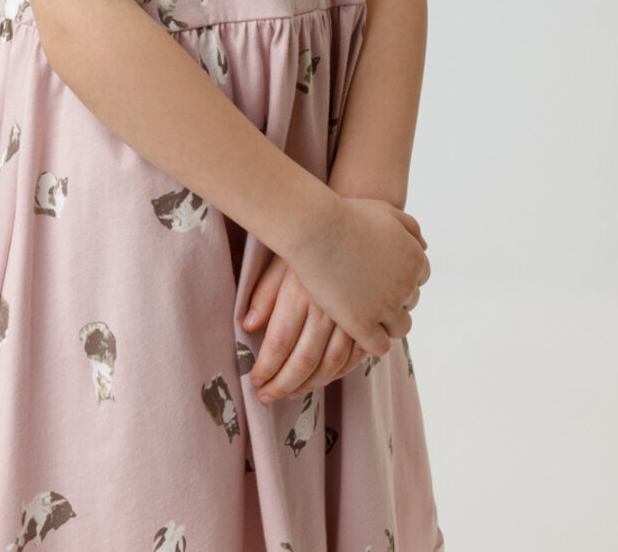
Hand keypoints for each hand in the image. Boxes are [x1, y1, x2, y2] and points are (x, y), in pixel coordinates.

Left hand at [242, 251, 366, 402]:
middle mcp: (327, 309)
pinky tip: (323, 378)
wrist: (349, 219)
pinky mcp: (369, 317)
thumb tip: (247, 326)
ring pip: (331, 364)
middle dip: (283, 384)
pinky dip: (339, 373)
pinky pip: (356, 356)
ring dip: (309, 385)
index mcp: (301, 294)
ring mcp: (351, 315)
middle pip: (304, 360)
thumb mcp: (280, 261)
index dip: (266, 368)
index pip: (280, 344)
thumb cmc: (308, 237)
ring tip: (290, 394)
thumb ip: (265, 295)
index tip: (255, 381)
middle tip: (267, 398)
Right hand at [284, 195, 430, 357]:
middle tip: (366, 289)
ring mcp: (385, 307)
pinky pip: (380, 346)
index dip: (400, 276)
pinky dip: (372, 340)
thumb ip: (410, 228)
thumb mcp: (386, 211)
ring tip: (364, 311)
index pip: (420, 278)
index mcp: (415, 260)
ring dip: (387, 322)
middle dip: (393, 297)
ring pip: (400, 328)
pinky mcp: (362, 324)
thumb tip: (424, 247)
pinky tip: (356, 328)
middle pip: (410, 302)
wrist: (317, 228)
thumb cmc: (347, 215)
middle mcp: (406, 286)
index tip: (379, 273)